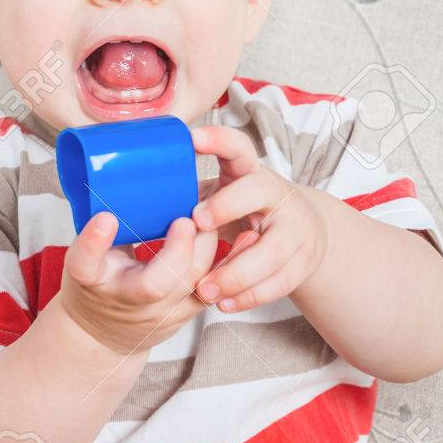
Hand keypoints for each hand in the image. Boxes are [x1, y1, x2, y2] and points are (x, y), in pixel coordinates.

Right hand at [57, 210, 222, 355]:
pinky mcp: (183, 315)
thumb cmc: (96, 283)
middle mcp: (123, 301)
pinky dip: (224, 264)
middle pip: (152, 285)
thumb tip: (130, 178)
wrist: (100, 332)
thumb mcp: (86, 253)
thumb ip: (106, 227)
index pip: (84, 265)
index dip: (93, 243)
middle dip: (176, 251)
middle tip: (186, 219)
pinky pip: (211, 290)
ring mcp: (156, 314)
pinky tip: (232, 239)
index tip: (105, 218)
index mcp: (89, 279)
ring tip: (210, 219)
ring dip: (205, 250)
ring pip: (190, 286)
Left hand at [190, 124, 328, 312]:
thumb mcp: (225, 192)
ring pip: (270, 251)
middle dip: (227, 205)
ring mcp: (295, 229)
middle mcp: (277, 195)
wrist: (306, 231)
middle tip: (197, 221)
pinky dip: (249, 297)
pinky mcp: (302, 262)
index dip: (219, 140)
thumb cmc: (247, 210)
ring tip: (203, 289)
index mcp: (252, 172)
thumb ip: (193, 193)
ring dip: (234, 272)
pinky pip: (278, 283)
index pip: (239, 147)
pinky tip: (223, 304)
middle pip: (258, 193)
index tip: (193, 139)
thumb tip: (136, 195)